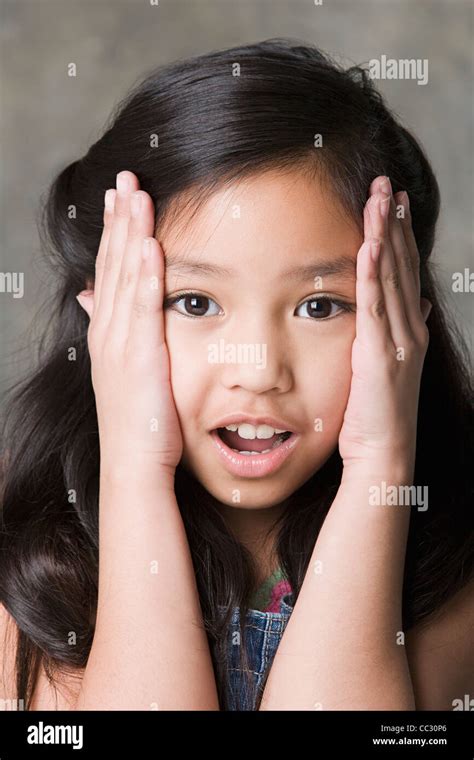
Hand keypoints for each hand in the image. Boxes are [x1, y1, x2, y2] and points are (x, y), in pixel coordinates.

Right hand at [76, 171, 182, 475]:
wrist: (135, 462)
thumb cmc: (139, 421)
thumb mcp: (123, 370)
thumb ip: (115, 331)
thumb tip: (93, 299)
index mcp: (108, 334)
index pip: (110, 271)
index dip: (114, 233)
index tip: (118, 198)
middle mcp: (108, 332)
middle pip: (113, 264)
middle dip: (119, 218)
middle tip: (125, 177)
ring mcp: (120, 342)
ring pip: (124, 277)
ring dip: (129, 233)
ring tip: (136, 193)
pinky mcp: (138, 355)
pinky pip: (142, 307)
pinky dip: (143, 274)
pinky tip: (148, 244)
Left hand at [338, 176, 430, 474]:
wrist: (384, 452)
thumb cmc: (379, 414)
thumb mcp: (392, 365)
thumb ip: (403, 330)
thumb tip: (419, 303)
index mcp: (409, 330)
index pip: (404, 272)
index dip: (399, 235)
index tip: (392, 202)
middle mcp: (410, 329)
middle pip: (402, 265)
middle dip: (394, 222)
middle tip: (387, 183)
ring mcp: (399, 341)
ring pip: (392, 277)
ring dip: (386, 234)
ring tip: (380, 198)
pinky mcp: (380, 355)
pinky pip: (376, 305)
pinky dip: (374, 272)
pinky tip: (372, 243)